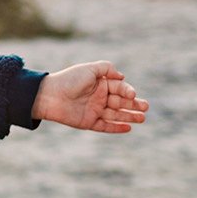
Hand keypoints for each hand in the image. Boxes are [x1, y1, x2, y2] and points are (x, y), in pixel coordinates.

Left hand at [32, 62, 147, 133]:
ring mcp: (94, 110)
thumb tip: (122, 76)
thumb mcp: (89, 69)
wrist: (50, 96)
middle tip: (146, 108)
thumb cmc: (69, 80)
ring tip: (143, 118)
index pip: (119, 88)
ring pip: (116, 115)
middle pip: (121, 102)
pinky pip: (106, 126)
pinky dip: (117, 127)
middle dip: (134, 105)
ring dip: (129, 116)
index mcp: (100, 84)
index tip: (132, 94)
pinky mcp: (89, 122)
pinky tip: (128, 128)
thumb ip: (106, 69)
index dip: (127, 91)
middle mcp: (99, 97)